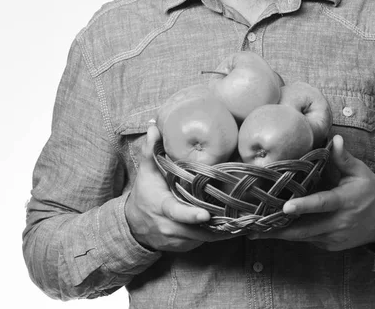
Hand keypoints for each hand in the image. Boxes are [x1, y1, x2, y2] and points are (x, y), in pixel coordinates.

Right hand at [124, 123, 234, 251]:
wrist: (133, 225)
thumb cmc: (145, 193)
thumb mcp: (146, 172)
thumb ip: (151, 150)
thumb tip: (154, 126)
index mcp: (162, 207)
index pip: (176, 213)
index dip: (191, 215)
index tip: (205, 214)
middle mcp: (169, 227)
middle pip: (195, 229)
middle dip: (216, 224)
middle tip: (239, 215)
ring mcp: (176, 240)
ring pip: (202, 238)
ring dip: (220, 231)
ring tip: (241, 220)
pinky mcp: (183, 247)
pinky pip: (202, 242)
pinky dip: (216, 235)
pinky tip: (232, 226)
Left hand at [250, 135, 374, 251]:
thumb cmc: (371, 191)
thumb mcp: (360, 172)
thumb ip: (344, 158)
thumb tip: (335, 138)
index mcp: (345, 201)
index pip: (322, 203)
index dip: (304, 206)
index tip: (285, 207)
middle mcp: (338, 222)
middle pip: (306, 228)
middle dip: (280, 228)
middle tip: (256, 226)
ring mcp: (334, 237)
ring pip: (304, 237)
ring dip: (281, 234)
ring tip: (256, 231)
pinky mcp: (331, 245)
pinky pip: (309, 240)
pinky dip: (293, 236)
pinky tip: (274, 231)